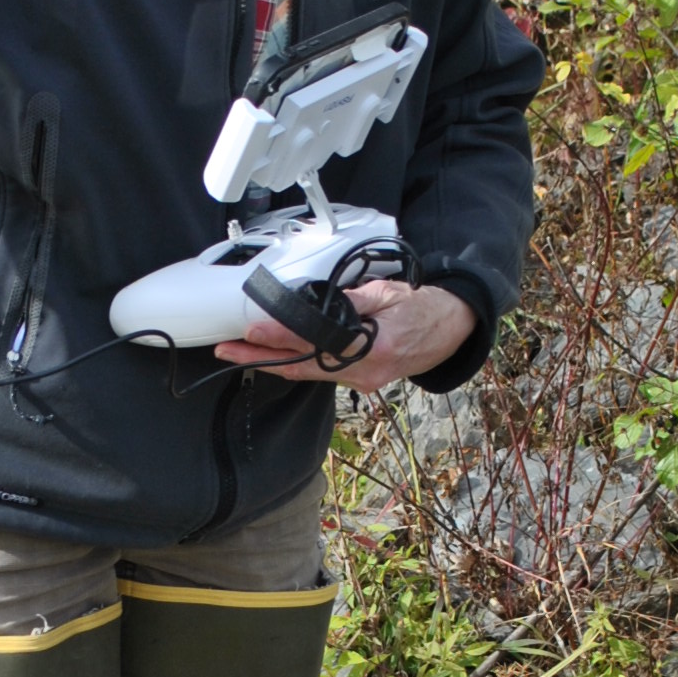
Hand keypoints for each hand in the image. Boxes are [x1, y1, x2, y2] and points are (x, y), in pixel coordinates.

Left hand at [215, 277, 477, 394]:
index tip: (253, 330)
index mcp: (376, 345)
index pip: (317, 341)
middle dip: (261, 358)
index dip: (282, 336)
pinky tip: (271, 358)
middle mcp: (366, 371)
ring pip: (309, 374)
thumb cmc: (422, 306)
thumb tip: (311, 303)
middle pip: (304, 366)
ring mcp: (364, 381)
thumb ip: (350, 301)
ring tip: (238, 353)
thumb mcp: (388, 293)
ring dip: (273, 363)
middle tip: (226, 350)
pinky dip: (295, 365)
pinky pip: (321, 375)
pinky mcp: (362, 383)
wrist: (452, 330)